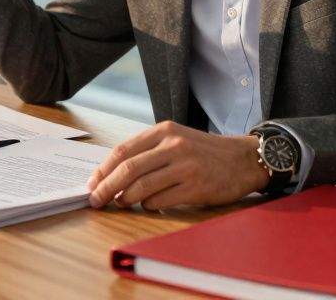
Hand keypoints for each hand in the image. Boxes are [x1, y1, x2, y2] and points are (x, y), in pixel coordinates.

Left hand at [86, 121, 269, 210]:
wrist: (243, 159)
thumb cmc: (205, 151)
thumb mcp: (176, 139)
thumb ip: (149, 151)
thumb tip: (113, 173)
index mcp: (164, 131)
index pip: (124, 150)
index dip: (103, 169)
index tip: (92, 183)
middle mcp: (173, 146)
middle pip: (128, 169)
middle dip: (106, 186)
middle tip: (95, 199)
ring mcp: (185, 166)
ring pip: (142, 186)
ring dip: (125, 198)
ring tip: (119, 202)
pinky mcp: (196, 187)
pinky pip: (160, 200)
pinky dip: (148, 205)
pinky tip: (147, 205)